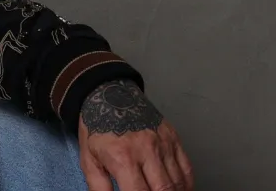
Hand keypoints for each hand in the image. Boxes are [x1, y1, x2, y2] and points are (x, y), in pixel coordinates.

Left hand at [78, 80, 193, 190]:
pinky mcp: (173, 137)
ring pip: (178, 181)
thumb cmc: (97, 129)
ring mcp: (163, 143)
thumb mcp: (89, 159)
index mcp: (123, 157)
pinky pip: (187, 167)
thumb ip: (99, 187)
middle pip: (164, 190)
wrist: (108, 94)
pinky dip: (186, 184)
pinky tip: (179, 190)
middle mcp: (147, 150)